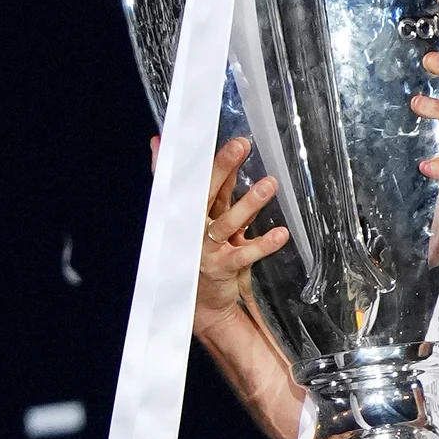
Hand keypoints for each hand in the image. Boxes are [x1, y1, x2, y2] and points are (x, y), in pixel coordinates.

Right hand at [149, 134, 290, 335]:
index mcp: (187, 212)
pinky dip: (263, 244)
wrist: (199, 303)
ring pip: (227, 221)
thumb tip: (157, 142)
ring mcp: (207, 248)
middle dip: (223, 167)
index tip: (204, 135)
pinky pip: (245, 253)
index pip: (190, 179)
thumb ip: (180, 181)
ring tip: (269, 184)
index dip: (196, 157)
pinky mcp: (222, 267)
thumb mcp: (188, 216)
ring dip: (249, 203)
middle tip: (241, 145)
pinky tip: (281, 233)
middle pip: (206, 193)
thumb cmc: (197, 250)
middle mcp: (193, 228)